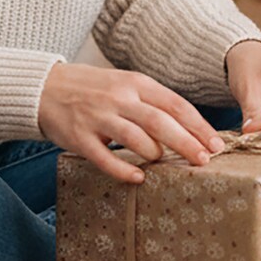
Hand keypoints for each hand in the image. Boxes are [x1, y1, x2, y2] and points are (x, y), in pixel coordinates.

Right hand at [38, 62, 224, 182]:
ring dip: (156, 153)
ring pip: (136, 138)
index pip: (175, 104)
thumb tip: (188, 128)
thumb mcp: (125, 84)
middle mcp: (119, 98)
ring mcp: (98, 117)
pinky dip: (124, 169)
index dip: (198, 126)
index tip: (216, 144)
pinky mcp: (79, 138)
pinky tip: (138, 177)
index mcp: (135, 83)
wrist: (44, 87)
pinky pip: (105, 158)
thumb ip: (152, 102)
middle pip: (161, 122)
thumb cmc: (93, 89)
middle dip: (187, 143)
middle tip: (206, 161)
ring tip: (168, 164)